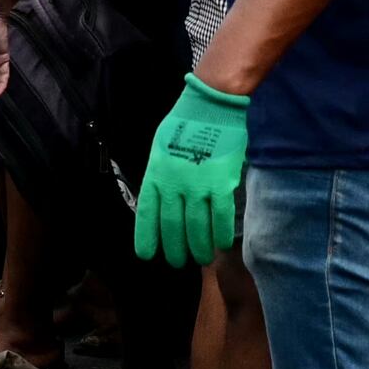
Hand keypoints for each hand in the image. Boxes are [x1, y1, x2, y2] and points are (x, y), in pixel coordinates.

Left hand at [132, 75, 249, 266]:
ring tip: (201, 258)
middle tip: (178, 261)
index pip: (146, 214)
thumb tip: (162, 197)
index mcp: (155, 175)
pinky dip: (220, 234)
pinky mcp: (221, 184)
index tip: (147, 255)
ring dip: (199, 247)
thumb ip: (160, 175)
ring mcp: (197, 186)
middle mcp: (173, 185)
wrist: (210, 106)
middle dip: (174, 249)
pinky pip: (221, 218)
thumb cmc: (183, 124)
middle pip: (172, 227)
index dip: (146, 237)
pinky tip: (221, 244)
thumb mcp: (159, 149)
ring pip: (196, 228)